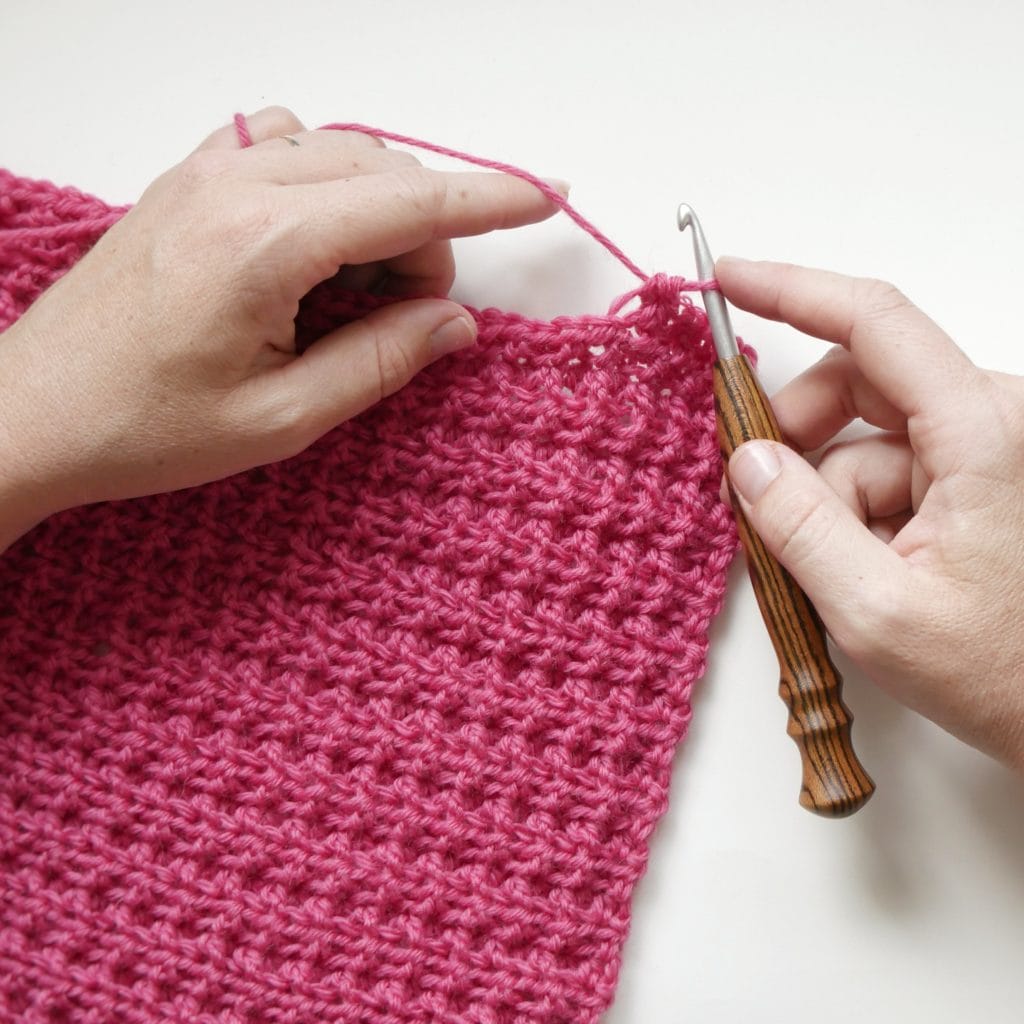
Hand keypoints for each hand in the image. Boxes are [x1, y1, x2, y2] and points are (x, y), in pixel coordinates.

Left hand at [0, 106, 561, 548]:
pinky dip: (326, 187)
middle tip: (408, 323)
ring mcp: (203, 172)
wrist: (35, 415)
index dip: (488, 198)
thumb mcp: (283, 419)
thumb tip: (455, 324)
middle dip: (423, 242)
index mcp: (264, 243)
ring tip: (352, 298)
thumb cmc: (146, 429)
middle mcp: (234, 185)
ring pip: (340, 155)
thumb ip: (381, 362)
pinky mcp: (185, 181)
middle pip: (382, 176)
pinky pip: (284, 147)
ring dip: (376, 215)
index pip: (409, 201)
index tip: (546, 194)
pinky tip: (313, 247)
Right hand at [716, 257, 1023, 769]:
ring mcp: (982, 449)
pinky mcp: (974, 476)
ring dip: (824, 488)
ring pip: (865, 433)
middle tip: (750, 489)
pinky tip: (860, 567)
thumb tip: (746, 458)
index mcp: (980, 433)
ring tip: (829, 565)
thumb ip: (799, 527)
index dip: (793, 291)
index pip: (875, 324)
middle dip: (795, 432)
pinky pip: (885, 467)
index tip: (726, 279)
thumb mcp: (877, 610)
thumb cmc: (999, 673)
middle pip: (859, 380)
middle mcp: (989, 420)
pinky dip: (851, 508)